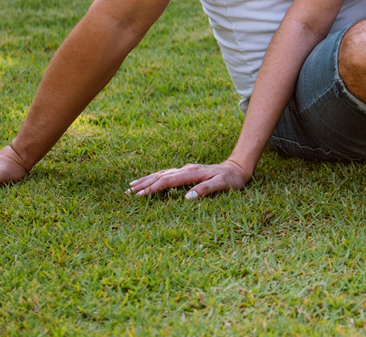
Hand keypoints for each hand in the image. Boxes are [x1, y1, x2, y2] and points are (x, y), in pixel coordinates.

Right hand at [127, 159, 251, 200]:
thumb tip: (187, 198)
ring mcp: (186, 170)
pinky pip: (167, 174)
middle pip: (161, 175)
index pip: (168, 181)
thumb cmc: (232, 180)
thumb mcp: (223, 185)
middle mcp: (187, 169)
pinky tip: (149, 181)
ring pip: (162, 173)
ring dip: (147, 179)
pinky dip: (155, 177)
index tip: (139, 195)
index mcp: (192, 173)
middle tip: (127, 191)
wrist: (238, 168)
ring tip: (132, 185)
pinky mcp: (187, 172)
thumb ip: (206, 190)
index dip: (153, 188)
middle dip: (144, 183)